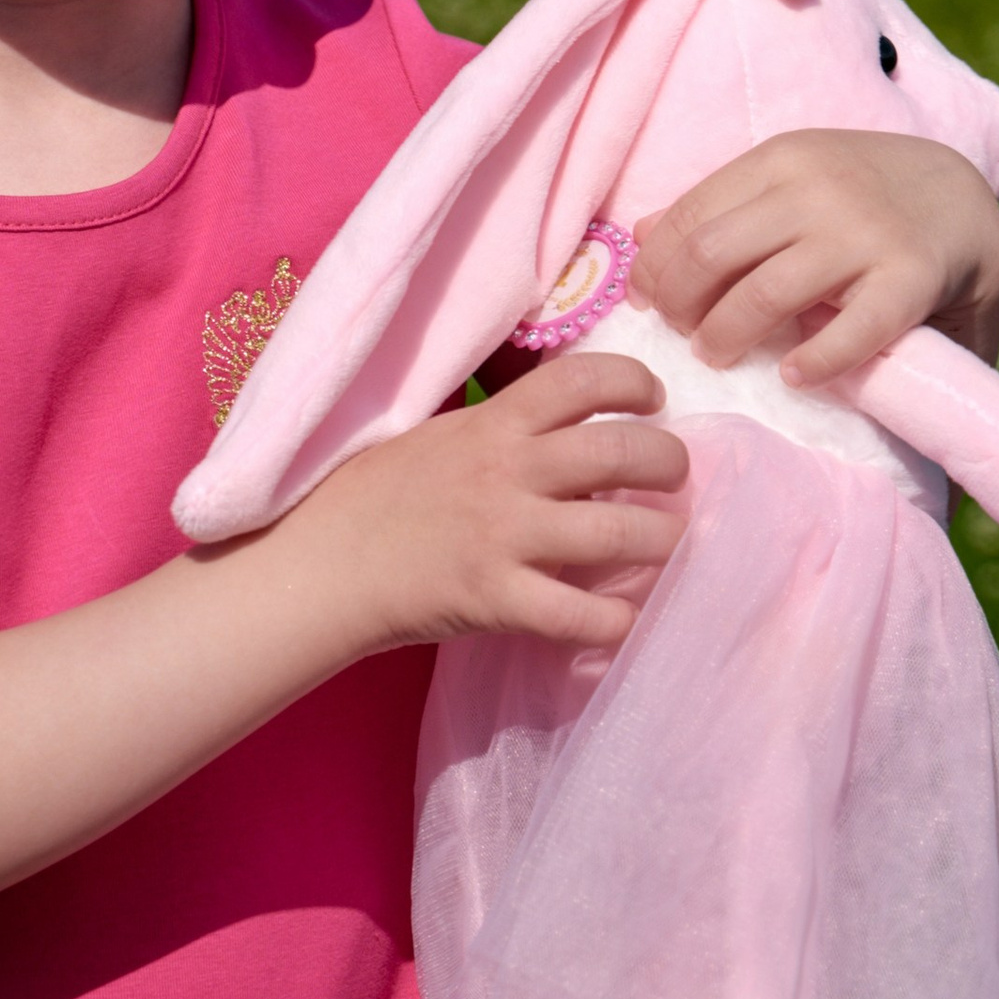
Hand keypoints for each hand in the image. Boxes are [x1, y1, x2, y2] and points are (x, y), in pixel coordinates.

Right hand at [299, 353, 688, 655]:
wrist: (321, 562)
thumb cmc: (377, 493)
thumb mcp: (442, 434)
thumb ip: (505, 431)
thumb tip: (575, 432)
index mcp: (493, 422)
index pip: (583, 378)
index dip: (634, 382)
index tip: (653, 399)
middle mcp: (508, 469)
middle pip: (622, 450)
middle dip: (670, 463)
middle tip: (677, 478)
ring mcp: (504, 535)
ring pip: (620, 531)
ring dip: (662, 539)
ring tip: (667, 543)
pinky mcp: (496, 598)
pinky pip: (581, 614)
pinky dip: (617, 620)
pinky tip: (623, 618)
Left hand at [632, 129, 998, 388]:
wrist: (964, 196)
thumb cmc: (864, 198)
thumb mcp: (792, 181)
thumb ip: (726, 205)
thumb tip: (643, 235)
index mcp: (780, 160)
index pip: (689, 217)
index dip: (656, 268)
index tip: (651, 304)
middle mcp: (816, 189)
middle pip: (710, 254)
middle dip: (681, 305)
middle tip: (685, 338)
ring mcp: (864, 233)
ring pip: (764, 294)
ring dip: (726, 337)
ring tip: (719, 358)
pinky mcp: (912, 280)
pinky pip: (850, 333)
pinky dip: (813, 363)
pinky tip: (794, 376)